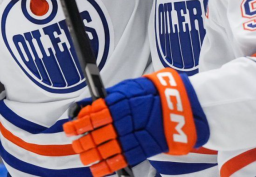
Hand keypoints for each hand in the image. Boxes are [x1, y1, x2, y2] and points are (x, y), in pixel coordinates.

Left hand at [64, 69, 207, 176]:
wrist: (184, 104)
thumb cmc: (156, 93)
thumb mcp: (132, 87)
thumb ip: (111, 97)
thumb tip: (88, 106)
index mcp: (124, 101)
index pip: (96, 114)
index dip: (80, 123)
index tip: (70, 127)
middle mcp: (129, 119)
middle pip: (99, 133)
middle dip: (84, 140)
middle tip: (76, 143)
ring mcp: (137, 134)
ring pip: (108, 147)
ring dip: (92, 154)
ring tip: (84, 156)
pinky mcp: (146, 147)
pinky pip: (124, 158)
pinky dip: (108, 166)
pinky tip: (97, 170)